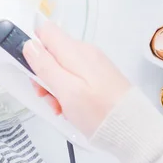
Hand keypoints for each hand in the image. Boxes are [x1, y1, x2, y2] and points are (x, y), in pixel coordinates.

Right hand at [23, 21, 130, 136]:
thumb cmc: (100, 112)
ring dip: (54, 87)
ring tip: (60, 107)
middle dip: (42, 73)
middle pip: (51, 52)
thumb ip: (45, 66)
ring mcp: (93, 65)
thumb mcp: (66, 90)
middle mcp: (85, 52)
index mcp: (75, 51)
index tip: (30, 68)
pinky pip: (74, 78)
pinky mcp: (98, 77)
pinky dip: (67, 92)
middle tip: (46, 95)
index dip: (32, 46)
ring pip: (61, 67)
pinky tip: (71, 109)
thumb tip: (29, 45)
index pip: (45, 31)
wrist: (133, 131)